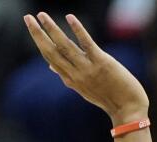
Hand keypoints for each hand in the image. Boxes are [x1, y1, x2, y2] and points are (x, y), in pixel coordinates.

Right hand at [23, 12, 148, 124]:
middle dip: (38, 34)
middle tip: (27, 17)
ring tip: (42, 15)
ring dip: (52, 29)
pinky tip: (70, 18)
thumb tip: (50, 65)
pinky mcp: (102, 63)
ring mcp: (88, 68)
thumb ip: (67, 76)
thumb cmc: (109, 98)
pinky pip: (87, 44)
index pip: (50, 56)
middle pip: (52, 51)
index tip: (31, 26)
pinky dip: (78, 30)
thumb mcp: (84, 89)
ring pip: (65, 46)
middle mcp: (76, 74)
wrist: (128, 110)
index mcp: (70, 79)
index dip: (39, 41)